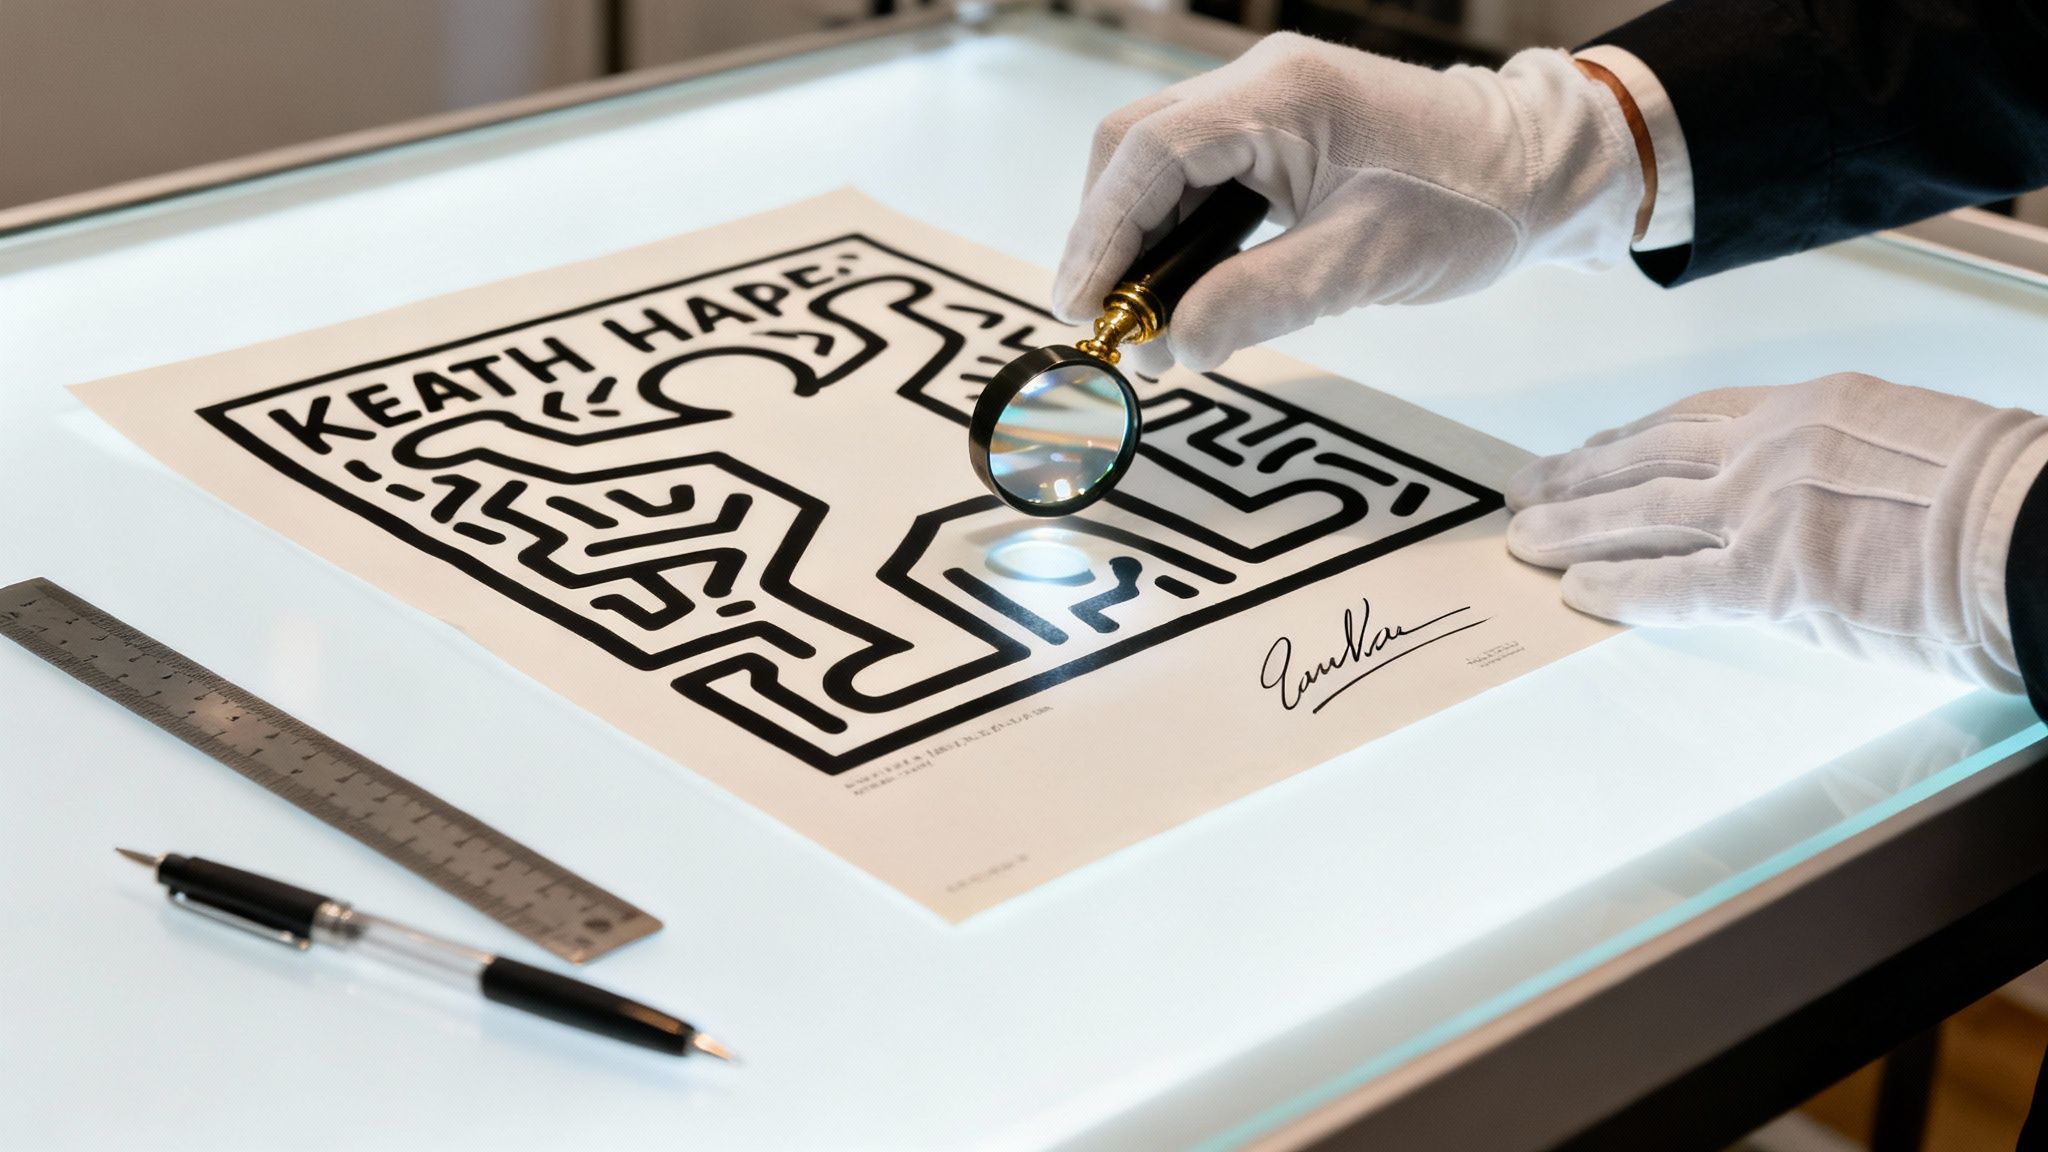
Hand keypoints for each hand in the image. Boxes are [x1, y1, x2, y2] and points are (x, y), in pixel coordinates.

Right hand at [1052, 32, 1645, 373]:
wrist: (1544, 170)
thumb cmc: (1470, 206)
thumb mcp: (1362, 265)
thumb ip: (1258, 301)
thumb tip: (1172, 347)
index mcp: (1279, 95)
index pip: (1147, 154)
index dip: (1099, 235)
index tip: (1081, 309)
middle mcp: (1261, 82)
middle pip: (1134, 148)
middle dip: (1104, 236)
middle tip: (1103, 323)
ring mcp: (1267, 101)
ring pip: (1158, 161)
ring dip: (1137, 238)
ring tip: (1137, 318)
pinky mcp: (1278, 132)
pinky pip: (1197, 173)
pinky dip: (1174, 230)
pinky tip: (1179, 287)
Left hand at [1507, 373, 2047, 689]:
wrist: (2033, 533)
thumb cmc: (1999, 494)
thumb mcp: (1909, 438)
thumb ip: (1839, 457)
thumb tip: (1808, 492)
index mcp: (1812, 408)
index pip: (1695, 420)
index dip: (1632, 439)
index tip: (1592, 450)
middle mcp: (1773, 447)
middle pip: (1649, 457)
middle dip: (1581, 476)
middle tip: (1528, 490)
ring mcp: (1765, 508)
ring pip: (1640, 510)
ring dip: (1574, 526)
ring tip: (1526, 539)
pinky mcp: (1771, 576)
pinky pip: (1673, 582)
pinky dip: (1618, 585)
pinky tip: (1576, 590)